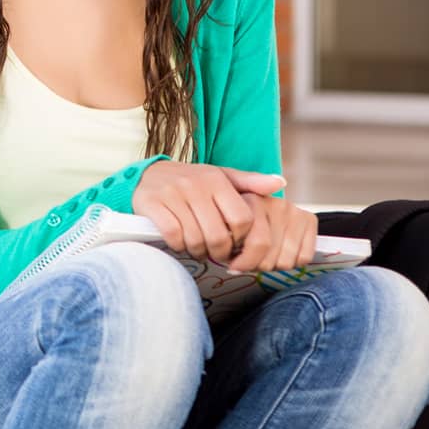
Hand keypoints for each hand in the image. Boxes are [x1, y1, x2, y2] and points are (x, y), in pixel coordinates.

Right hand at [132, 161, 285, 262]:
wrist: (148, 175)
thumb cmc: (192, 181)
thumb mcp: (221, 177)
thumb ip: (250, 183)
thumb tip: (280, 183)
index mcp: (216, 179)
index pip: (242, 220)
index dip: (241, 239)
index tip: (235, 244)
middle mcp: (195, 185)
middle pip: (219, 236)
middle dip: (219, 252)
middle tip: (216, 253)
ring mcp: (173, 194)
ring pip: (196, 239)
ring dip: (198, 251)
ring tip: (198, 248)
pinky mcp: (152, 204)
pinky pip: (173, 236)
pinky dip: (179, 245)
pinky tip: (180, 242)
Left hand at [226, 193, 316, 273]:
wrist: (269, 197)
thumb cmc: (245, 214)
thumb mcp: (228, 217)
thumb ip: (226, 234)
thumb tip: (232, 264)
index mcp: (253, 202)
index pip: (256, 244)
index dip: (244, 262)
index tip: (235, 267)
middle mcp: (276, 204)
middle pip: (270, 257)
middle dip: (258, 266)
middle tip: (252, 261)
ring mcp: (294, 212)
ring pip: (286, 261)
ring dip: (275, 265)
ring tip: (266, 256)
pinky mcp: (310, 219)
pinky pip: (304, 258)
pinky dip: (293, 262)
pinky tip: (283, 253)